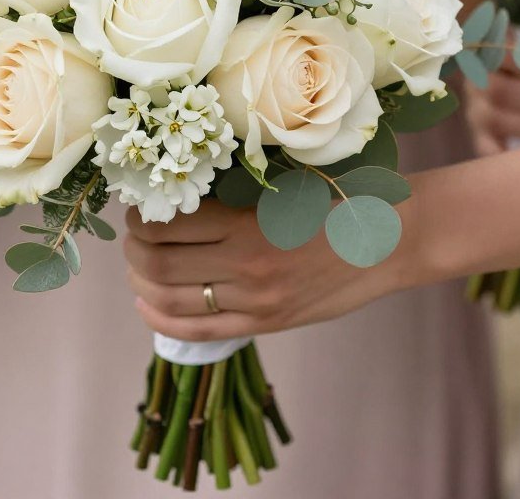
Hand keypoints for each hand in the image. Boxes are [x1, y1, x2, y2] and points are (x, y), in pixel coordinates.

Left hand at [124, 202, 410, 341]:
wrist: (388, 240)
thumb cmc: (335, 200)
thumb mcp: (281, 187)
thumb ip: (232, 198)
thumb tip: (174, 198)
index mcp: (248, 224)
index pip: (169, 226)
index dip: (142, 218)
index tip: (138, 207)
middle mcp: (247, 267)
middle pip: (160, 264)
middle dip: (133, 249)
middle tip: (131, 234)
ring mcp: (256, 301)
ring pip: (171, 299)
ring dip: (140, 283)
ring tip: (134, 267)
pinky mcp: (266, 324)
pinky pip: (199, 332)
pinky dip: (161, 320)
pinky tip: (146, 306)